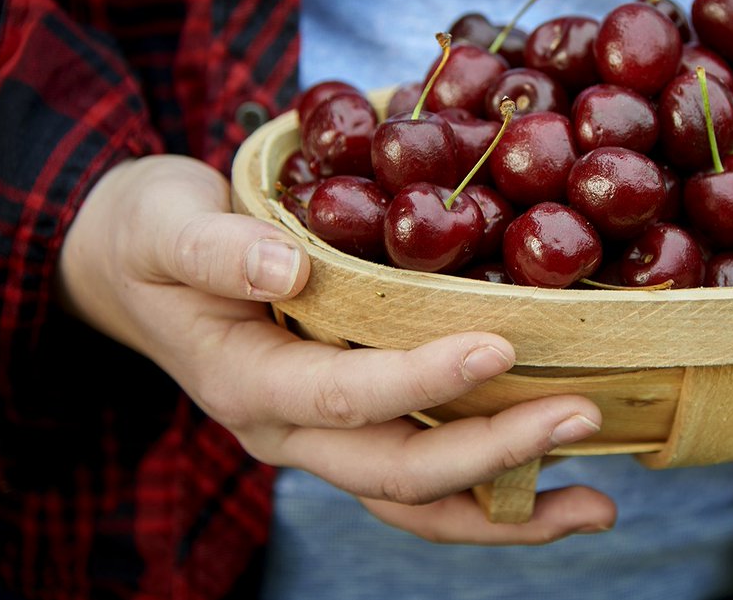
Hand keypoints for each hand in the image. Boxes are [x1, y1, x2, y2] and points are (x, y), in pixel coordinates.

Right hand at [57, 154, 615, 541]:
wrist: (137, 268)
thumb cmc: (155, 236)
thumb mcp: (165, 225)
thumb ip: (216, 247)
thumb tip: (290, 265)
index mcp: (247, 381)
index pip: (344, 396)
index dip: (421, 379)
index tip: (499, 344)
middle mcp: (289, 430)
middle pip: (397, 471)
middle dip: (495, 452)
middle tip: (584, 415)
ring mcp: (321, 440)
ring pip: (417, 501)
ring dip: (507, 507)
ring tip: (596, 506)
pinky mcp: (351, 429)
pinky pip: (422, 482)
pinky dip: (491, 492)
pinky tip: (560, 485)